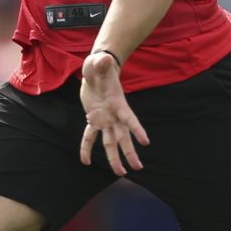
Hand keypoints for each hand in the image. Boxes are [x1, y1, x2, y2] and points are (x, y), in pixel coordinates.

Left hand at [78, 51, 148, 175]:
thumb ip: (101, 63)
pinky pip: (90, 137)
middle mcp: (113, 114)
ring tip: (120, 172)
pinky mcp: (94, 120)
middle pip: (123, 136)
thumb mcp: (98, 63)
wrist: (97, 71)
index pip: (129, 118)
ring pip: (111, 141)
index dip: (137, 129)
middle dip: (129, 151)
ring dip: (114, 157)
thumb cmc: (99, 66)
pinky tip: (85, 161)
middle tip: (137, 167)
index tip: (145, 141)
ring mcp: (105, 119)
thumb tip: (104, 59)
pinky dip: (87, 148)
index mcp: (117, 103)